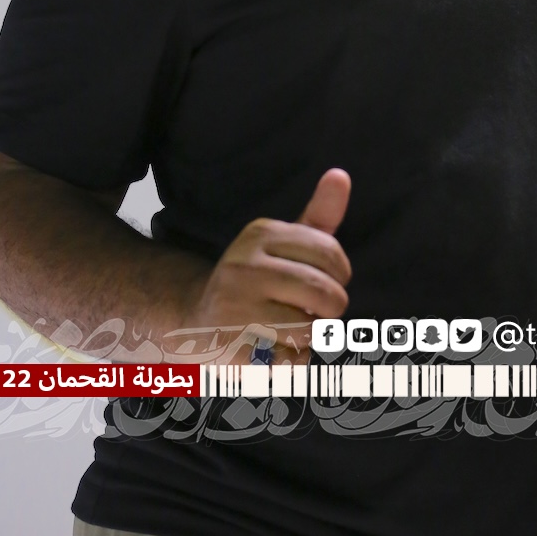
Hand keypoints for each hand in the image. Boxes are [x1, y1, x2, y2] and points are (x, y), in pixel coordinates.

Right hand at [185, 168, 351, 362]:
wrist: (195, 318)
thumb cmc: (256, 278)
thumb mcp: (284, 242)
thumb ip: (318, 215)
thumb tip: (341, 175)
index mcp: (260, 234)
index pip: (329, 252)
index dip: (341, 272)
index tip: (330, 279)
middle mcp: (245, 267)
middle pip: (325, 293)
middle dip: (331, 307)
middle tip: (316, 309)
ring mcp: (236, 309)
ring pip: (310, 330)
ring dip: (312, 335)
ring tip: (293, 326)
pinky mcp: (234, 349)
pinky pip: (292, 360)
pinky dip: (294, 359)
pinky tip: (276, 347)